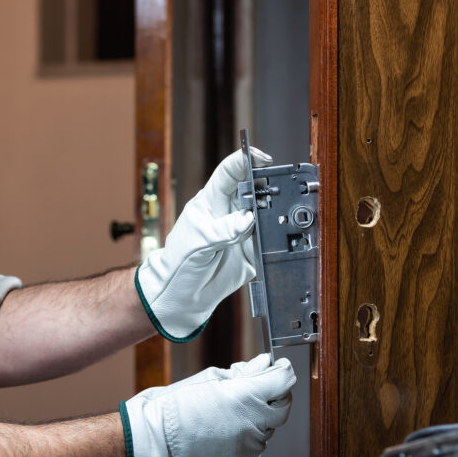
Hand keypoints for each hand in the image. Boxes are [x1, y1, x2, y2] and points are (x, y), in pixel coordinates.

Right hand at [120, 354, 294, 456]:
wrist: (157, 438)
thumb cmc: (178, 405)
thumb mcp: (212, 377)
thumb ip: (245, 372)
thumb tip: (265, 364)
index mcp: (246, 396)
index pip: (284, 380)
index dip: (282, 371)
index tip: (278, 368)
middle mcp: (253, 423)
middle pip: (284, 405)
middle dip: (275, 394)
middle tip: (256, 388)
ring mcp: (250, 445)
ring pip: (270, 427)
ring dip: (260, 417)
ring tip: (231, 412)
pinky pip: (257, 444)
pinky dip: (249, 436)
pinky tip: (227, 429)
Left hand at [136, 147, 272, 340]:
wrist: (183, 298)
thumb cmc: (178, 264)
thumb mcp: (196, 243)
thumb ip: (222, 230)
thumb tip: (247, 220)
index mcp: (211, 201)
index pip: (230, 172)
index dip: (245, 160)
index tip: (261, 158)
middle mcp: (230, 213)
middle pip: (255, 189)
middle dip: (269, 187)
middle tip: (277, 192)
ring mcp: (244, 232)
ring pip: (267, 214)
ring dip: (276, 215)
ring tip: (279, 218)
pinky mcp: (254, 252)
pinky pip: (271, 242)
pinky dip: (278, 241)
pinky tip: (278, 241)